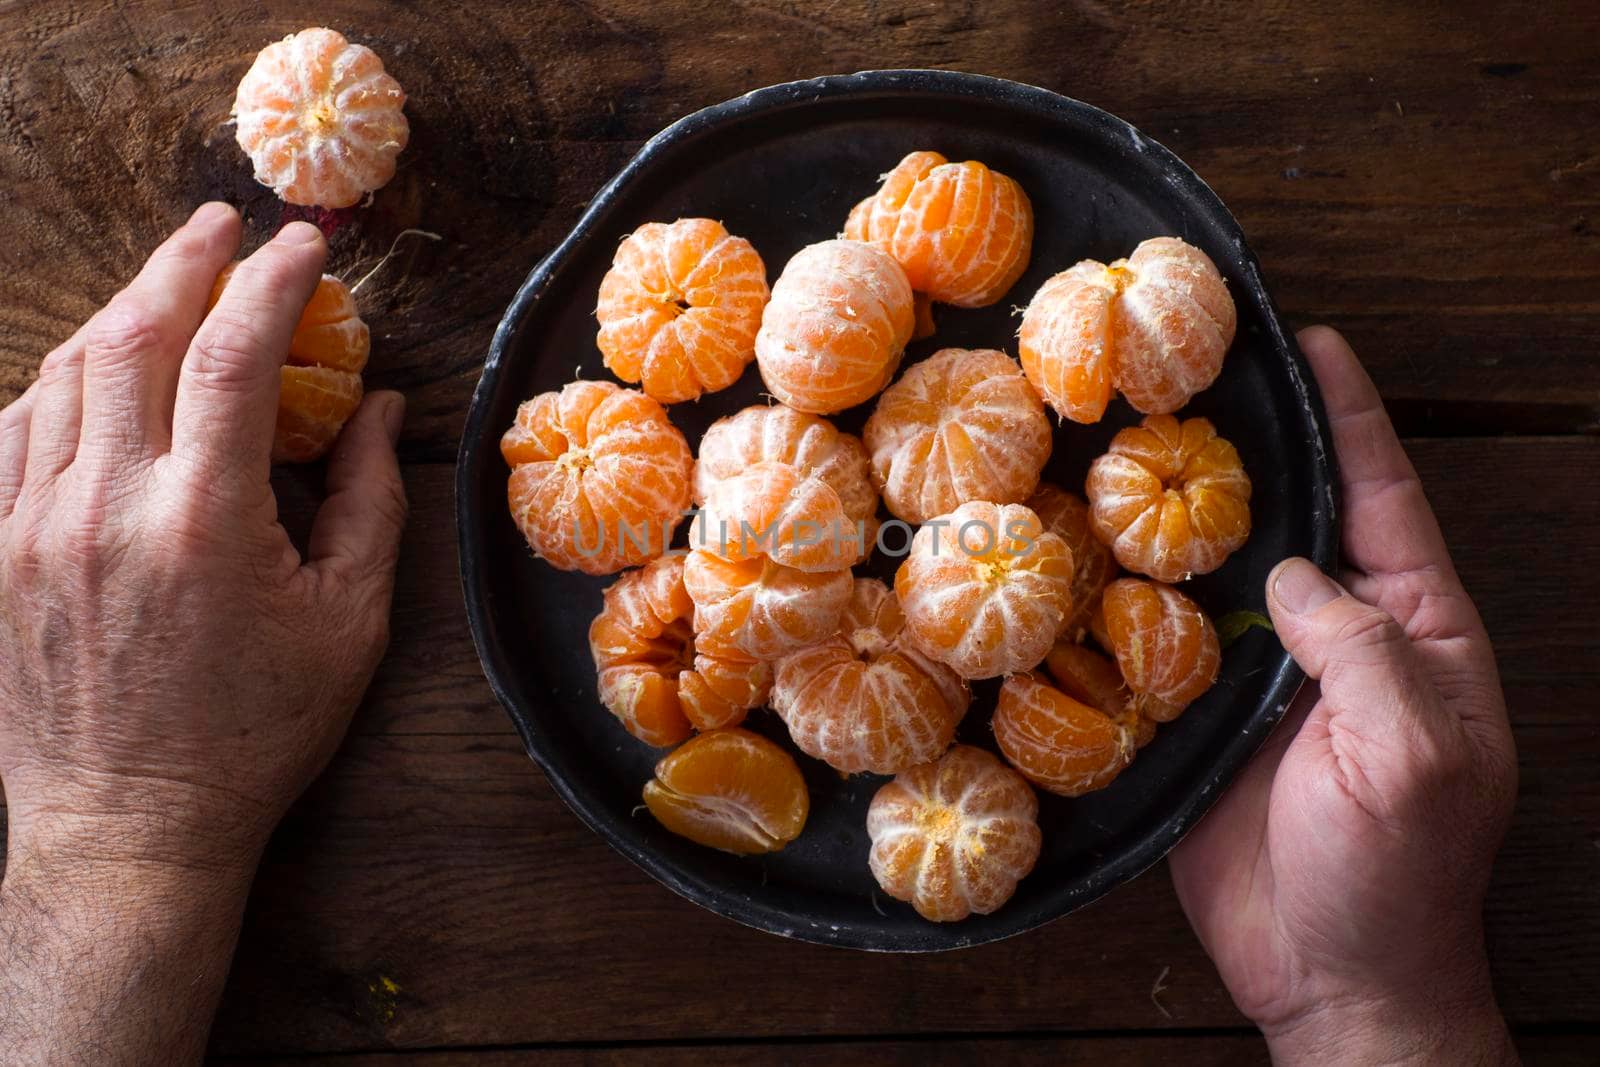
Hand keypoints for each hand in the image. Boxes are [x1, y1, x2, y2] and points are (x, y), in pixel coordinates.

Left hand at [0, 203, 406, 1060]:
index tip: (305, 246)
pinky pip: (11, 429)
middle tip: (223, 223)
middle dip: (185, 261)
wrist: (128, 826)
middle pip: (133, 334)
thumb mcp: (348, 623)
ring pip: (63, 371)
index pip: (236, 355)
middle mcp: (106, 505)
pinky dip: (57, 379)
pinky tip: (93, 370)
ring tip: (169, 286)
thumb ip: (368, 500)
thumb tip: (377, 403)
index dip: (274, 283)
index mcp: (205, 520)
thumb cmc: (253, 732)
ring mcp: (33, 525)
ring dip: (121, 311)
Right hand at [1169, 326, 1518, 1064]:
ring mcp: (1266, 676)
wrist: (1331, 975)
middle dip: (1253, 452)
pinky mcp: (1201, 718)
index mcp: (1414, 632)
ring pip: (1219, 575)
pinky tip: (1087, 554)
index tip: (1313, 345)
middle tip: (1192, 375)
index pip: (1384, 501)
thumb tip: (1295, 574)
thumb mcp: (1412, 756)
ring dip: (1178, 519)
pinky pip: (1163, 645)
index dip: (1352, 421)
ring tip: (1124, 445)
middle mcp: (1338, 638)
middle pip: (1295, 522)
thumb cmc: (1400, 875)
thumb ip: (1363, 651)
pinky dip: (1127, 601)